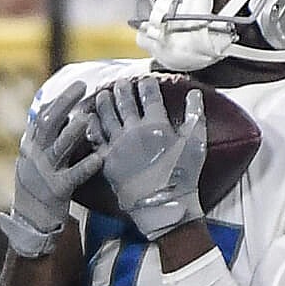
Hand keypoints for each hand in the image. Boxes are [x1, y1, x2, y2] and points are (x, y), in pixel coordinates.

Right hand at [0, 78, 103, 257]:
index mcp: (31, 147)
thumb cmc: (39, 189)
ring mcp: (44, 173)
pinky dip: (86, 166)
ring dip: (73, 131)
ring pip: (58, 147)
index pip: (43, 117)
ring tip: (88, 116)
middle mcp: (34, 157)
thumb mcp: (37, 161)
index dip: (60, 100)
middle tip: (83, 87)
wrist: (29, 223)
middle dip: (65, 104)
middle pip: (48, 124)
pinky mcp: (56, 191)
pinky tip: (100, 158)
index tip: (78, 85)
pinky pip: (73, 175)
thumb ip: (48, 141)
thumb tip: (64, 116)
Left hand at [87, 74, 207, 239]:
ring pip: (107, 116)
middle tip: (121, 82)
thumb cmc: (184, 175)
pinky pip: (95, 138)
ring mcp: (118, 145)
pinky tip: (88, 119)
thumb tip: (194, 93)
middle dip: (123, 89)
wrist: (164, 206)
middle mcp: (135, 131)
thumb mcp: (196, 142)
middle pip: (125, 103)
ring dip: (104, 102)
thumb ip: (195, 114)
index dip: (146, 85)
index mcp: (157, 124)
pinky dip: (90, 125)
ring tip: (103, 94)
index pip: (149, 97)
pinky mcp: (106, 160)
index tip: (144, 79)